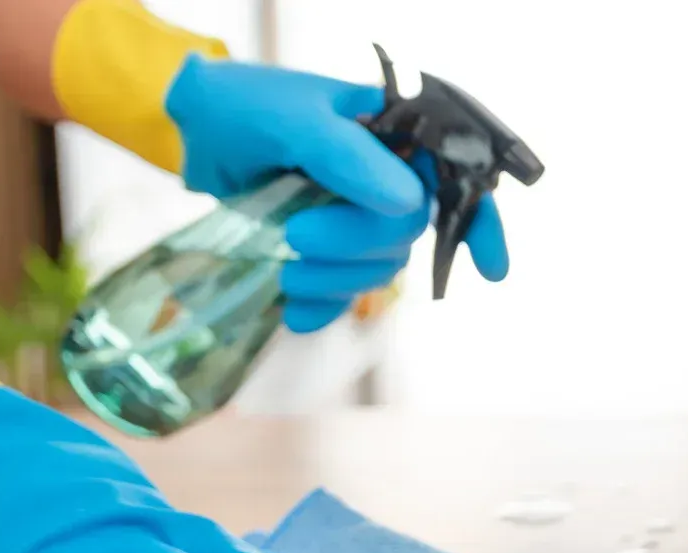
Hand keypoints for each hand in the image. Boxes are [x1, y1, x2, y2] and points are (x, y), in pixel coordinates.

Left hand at [165, 56, 510, 332]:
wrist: (196, 132)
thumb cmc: (248, 108)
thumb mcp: (295, 120)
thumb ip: (348, 157)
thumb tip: (409, 203)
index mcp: (398, 135)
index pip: (458, 180)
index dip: (482, 225)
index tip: (492, 270)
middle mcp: (391, 178)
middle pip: (406, 232)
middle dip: (354, 245)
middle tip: (295, 232)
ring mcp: (361, 218)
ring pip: (379, 268)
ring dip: (331, 277)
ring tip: (282, 263)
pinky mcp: (331, 254)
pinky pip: (345, 295)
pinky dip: (321, 307)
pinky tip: (292, 310)